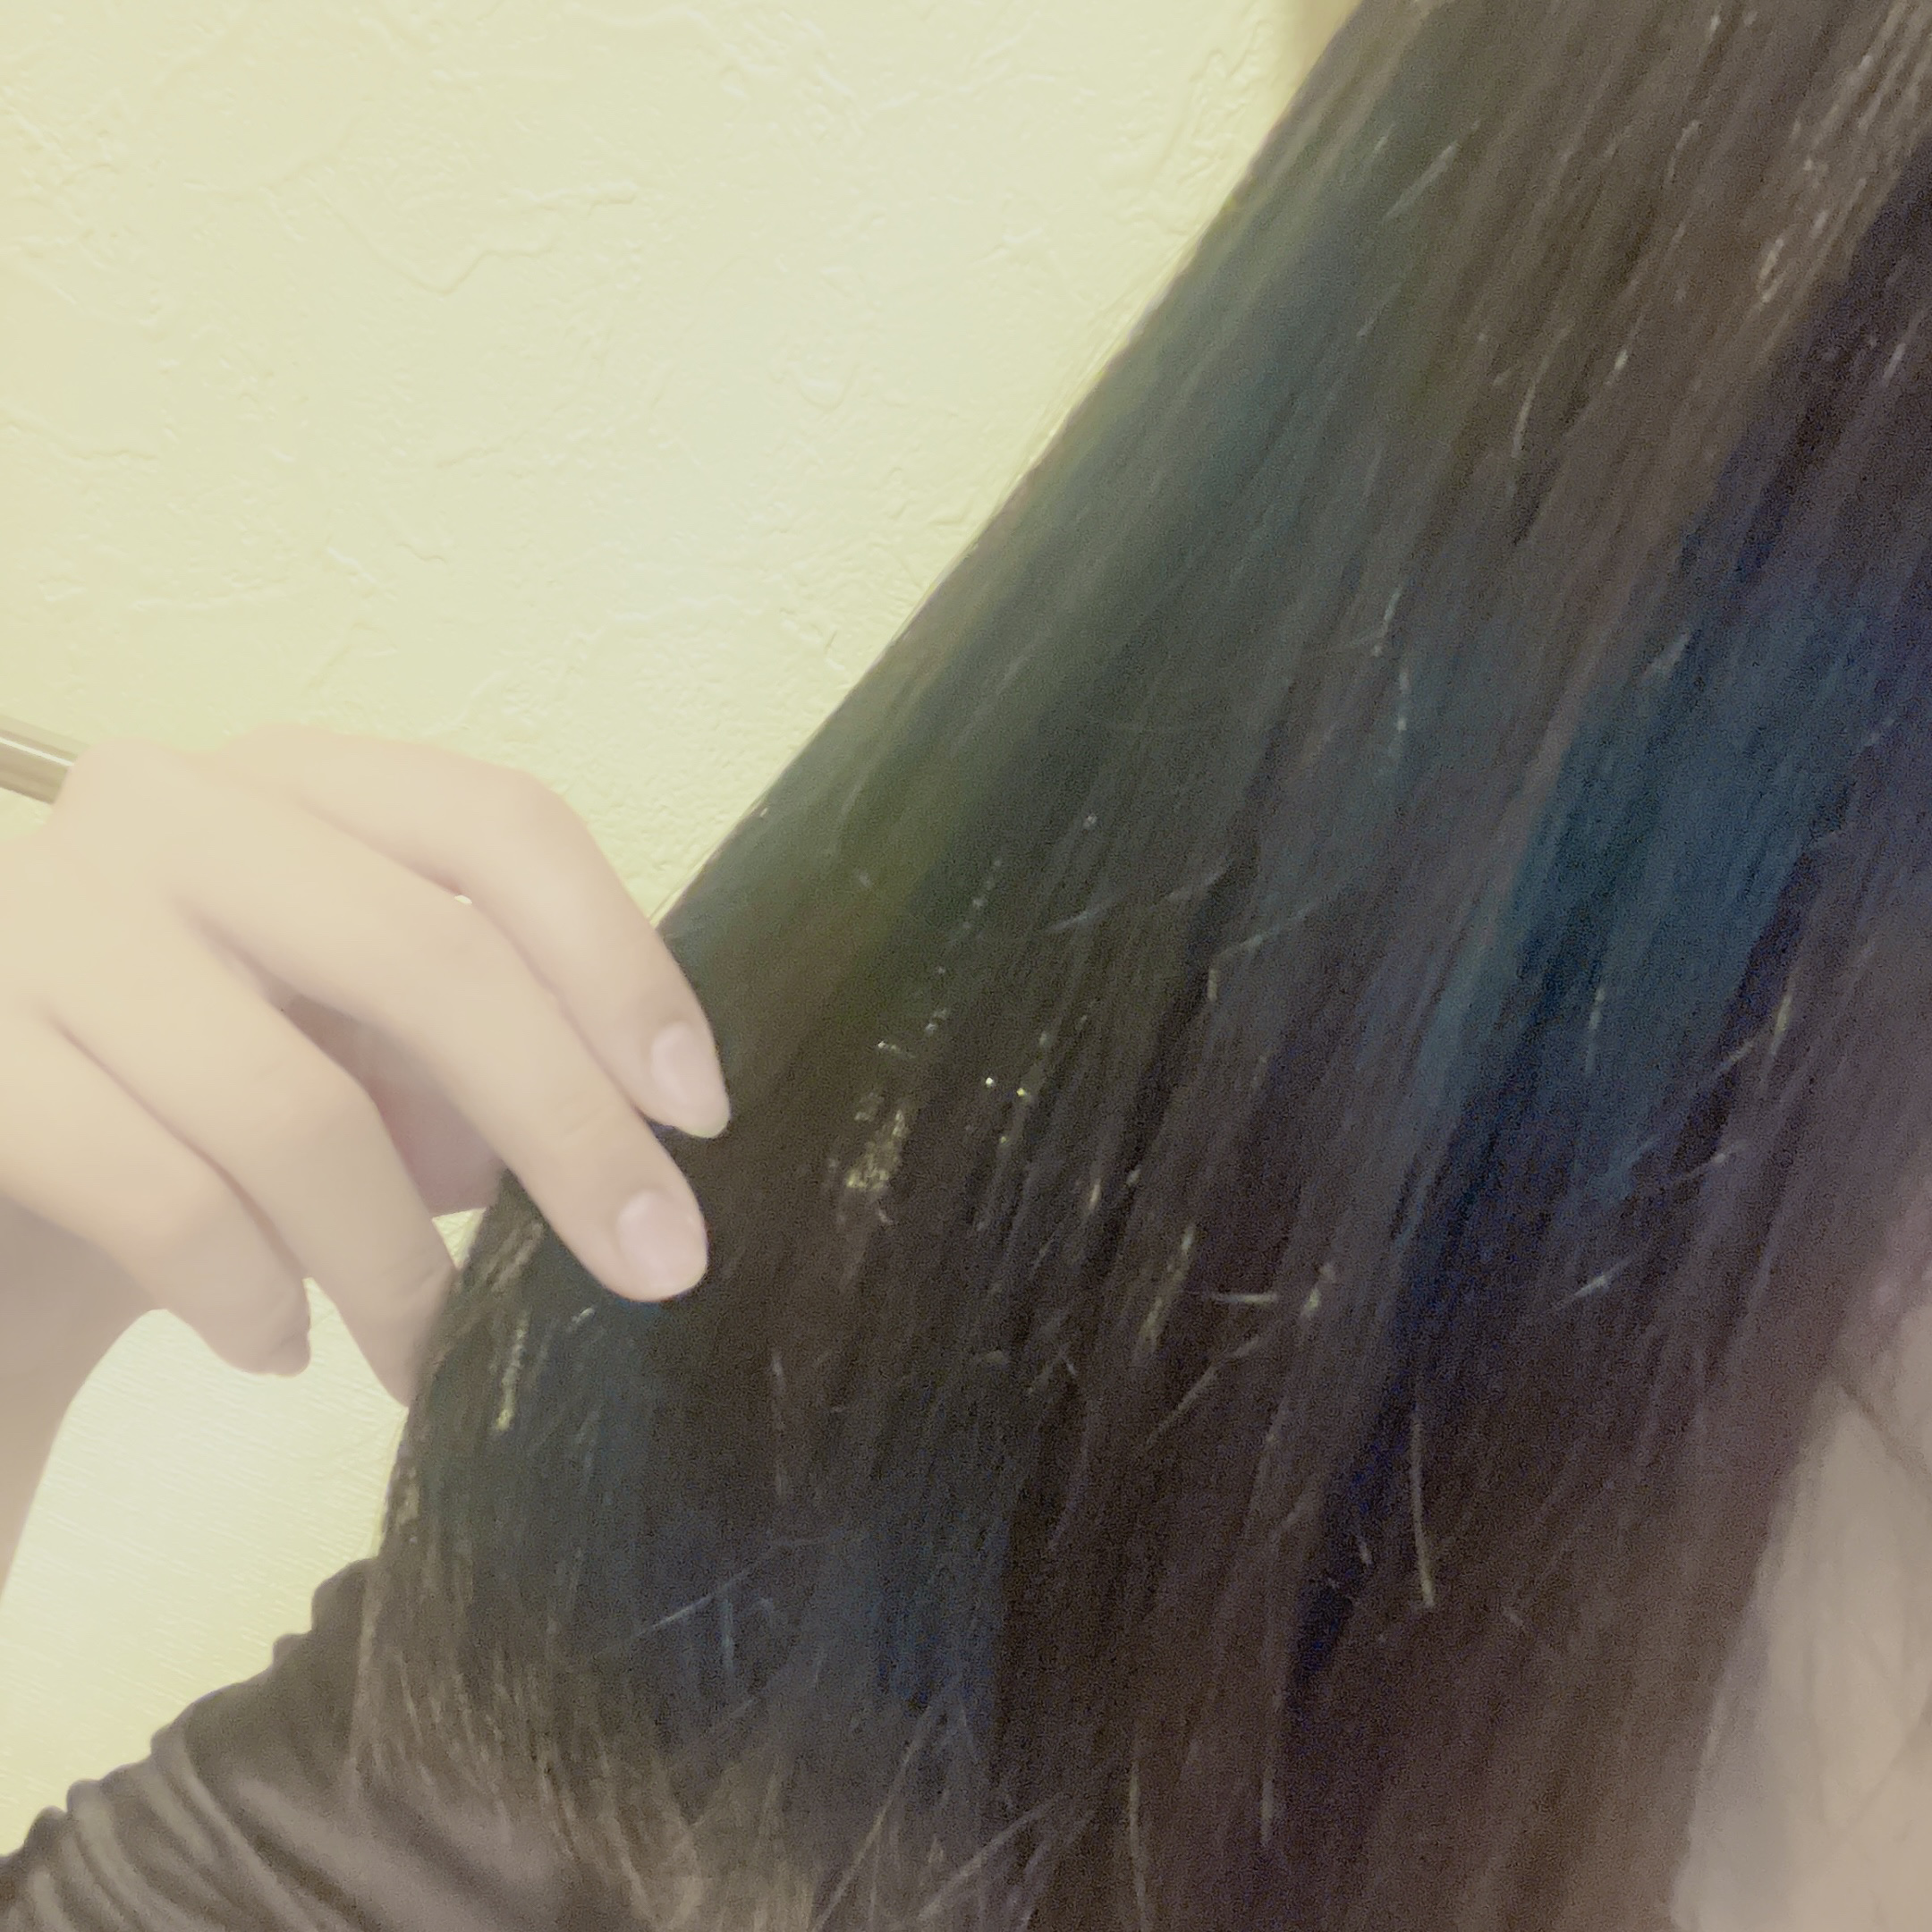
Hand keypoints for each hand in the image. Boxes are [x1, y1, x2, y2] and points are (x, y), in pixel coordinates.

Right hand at [0, 725, 729, 1401]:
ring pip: (297, 1110)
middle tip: (653, 1267)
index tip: (697, 1112)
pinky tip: (279, 1344)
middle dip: (569, 1130)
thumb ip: (477, 1056)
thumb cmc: (200, 1095)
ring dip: (397, 1268)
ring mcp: (42, 923)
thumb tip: (633, 1151)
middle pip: (429, 955)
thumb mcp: (356, 1048)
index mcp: (298, 786)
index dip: (622, 967)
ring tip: (424, 1355)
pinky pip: (168, 1202)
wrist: (1, 1164)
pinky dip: (254, 1301)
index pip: (502, 825)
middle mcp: (169, 811)